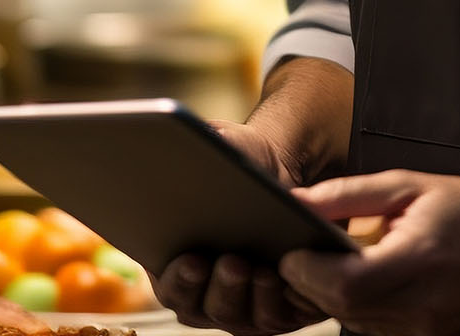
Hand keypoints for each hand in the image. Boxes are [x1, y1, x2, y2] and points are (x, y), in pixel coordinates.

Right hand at [154, 120, 322, 332]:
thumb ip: (197, 142)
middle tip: (232, 262)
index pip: (169, 286)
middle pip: (203, 309)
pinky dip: (284, 301)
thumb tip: (178, 140)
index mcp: (175, 261)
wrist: (286, 167)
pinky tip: (290, 278)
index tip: (192, 258)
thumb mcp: (219, 141)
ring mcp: (241, 306)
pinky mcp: (279, 309)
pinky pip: (280, 316)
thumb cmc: (241, 157)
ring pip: (241, 318)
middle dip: (219, 287)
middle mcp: (204, 293)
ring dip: (250, 296)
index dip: (178, 279)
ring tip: (261, 268)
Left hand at [278, 169, 459, 335]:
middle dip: (309, 284)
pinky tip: (360, 282)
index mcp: (418, 257)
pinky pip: (372, 329)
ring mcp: (424, 328)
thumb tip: (296, 201)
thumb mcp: (408, 184)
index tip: (290, 250)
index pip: (346, 283)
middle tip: (298, 256)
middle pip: (342, 307)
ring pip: (353, 322)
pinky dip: (355, 308)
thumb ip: (349, 195)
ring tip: (329, 265)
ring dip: (330, 297)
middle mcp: (421, 303)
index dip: (308, 271)